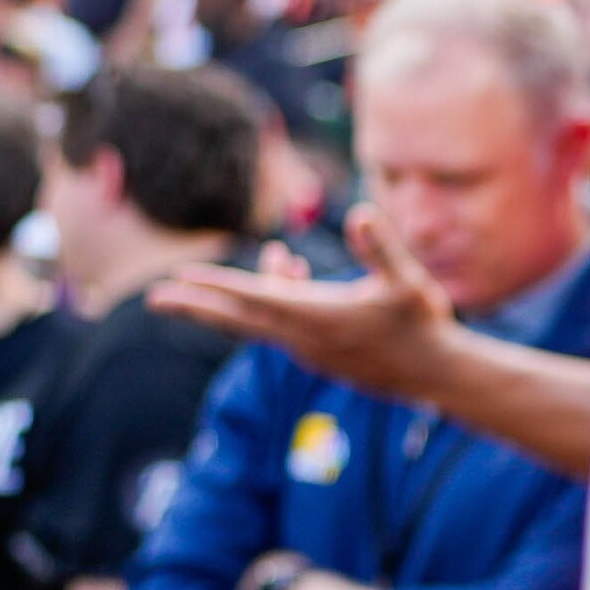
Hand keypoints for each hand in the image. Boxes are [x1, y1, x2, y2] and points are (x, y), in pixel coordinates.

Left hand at [151, 209, 462, 408]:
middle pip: (236, 319)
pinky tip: (290, 270)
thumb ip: (381, 247)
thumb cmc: (423, 325)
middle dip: (194, 306)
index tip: (180, 277)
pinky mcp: (317, 353)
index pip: (254, 298)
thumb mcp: (408, 281)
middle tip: (153, 299)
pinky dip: (271, 299)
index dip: (215, 286)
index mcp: (318, 316)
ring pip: (260, 318)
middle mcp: (304, 336)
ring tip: (263, 260)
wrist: (436, 375)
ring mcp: (308, 348)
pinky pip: (279, 324)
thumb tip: (360, 213)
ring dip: (242, 294)